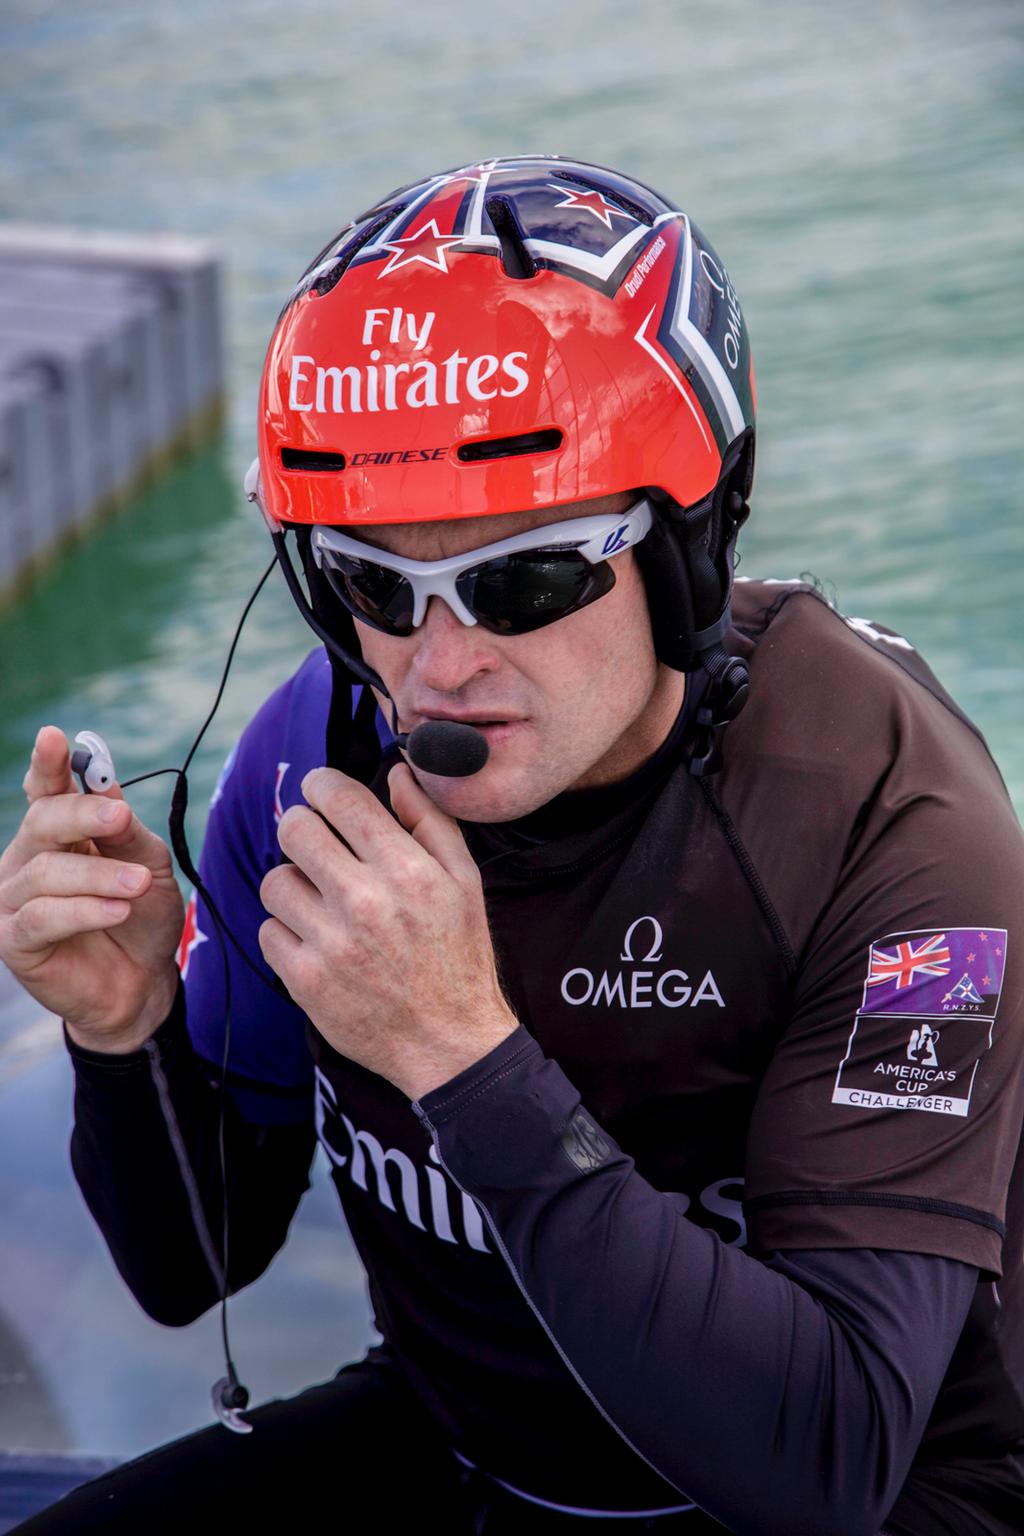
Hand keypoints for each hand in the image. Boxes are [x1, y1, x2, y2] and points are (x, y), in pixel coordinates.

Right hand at [0, 726, 182, 1049]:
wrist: (142, 983)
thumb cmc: (141, 917)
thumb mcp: (148, 866)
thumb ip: (126, 831)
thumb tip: (107, 789)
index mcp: (58, 833)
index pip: (46, 790)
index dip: (48, 763)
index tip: (55, 737)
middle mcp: (28, 859)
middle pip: (42, 821)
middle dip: (82, 815)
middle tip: (120, 819)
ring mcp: (15, 899)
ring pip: (47, 872)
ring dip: (98, 876)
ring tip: (137, 885)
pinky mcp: (14, 940)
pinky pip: (43, 916)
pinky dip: (84, 910)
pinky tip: (117, 910)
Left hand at [258, 763, 517, 1099]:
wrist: (450, 1044)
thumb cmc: (459, 958)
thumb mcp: (465, 882)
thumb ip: (431, 821)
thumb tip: (398, 773)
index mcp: (407, 870)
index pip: (340, 797)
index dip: (322, 785)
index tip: (321, 792)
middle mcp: (366, 901)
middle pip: (294, 828)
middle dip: (302, 827)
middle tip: (316, 843)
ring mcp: (331, 943)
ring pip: (274, 880)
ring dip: (293, 884)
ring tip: (320, 900)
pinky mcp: (305, 981)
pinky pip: (269, 930)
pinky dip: (288, 932)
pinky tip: (317, 941)